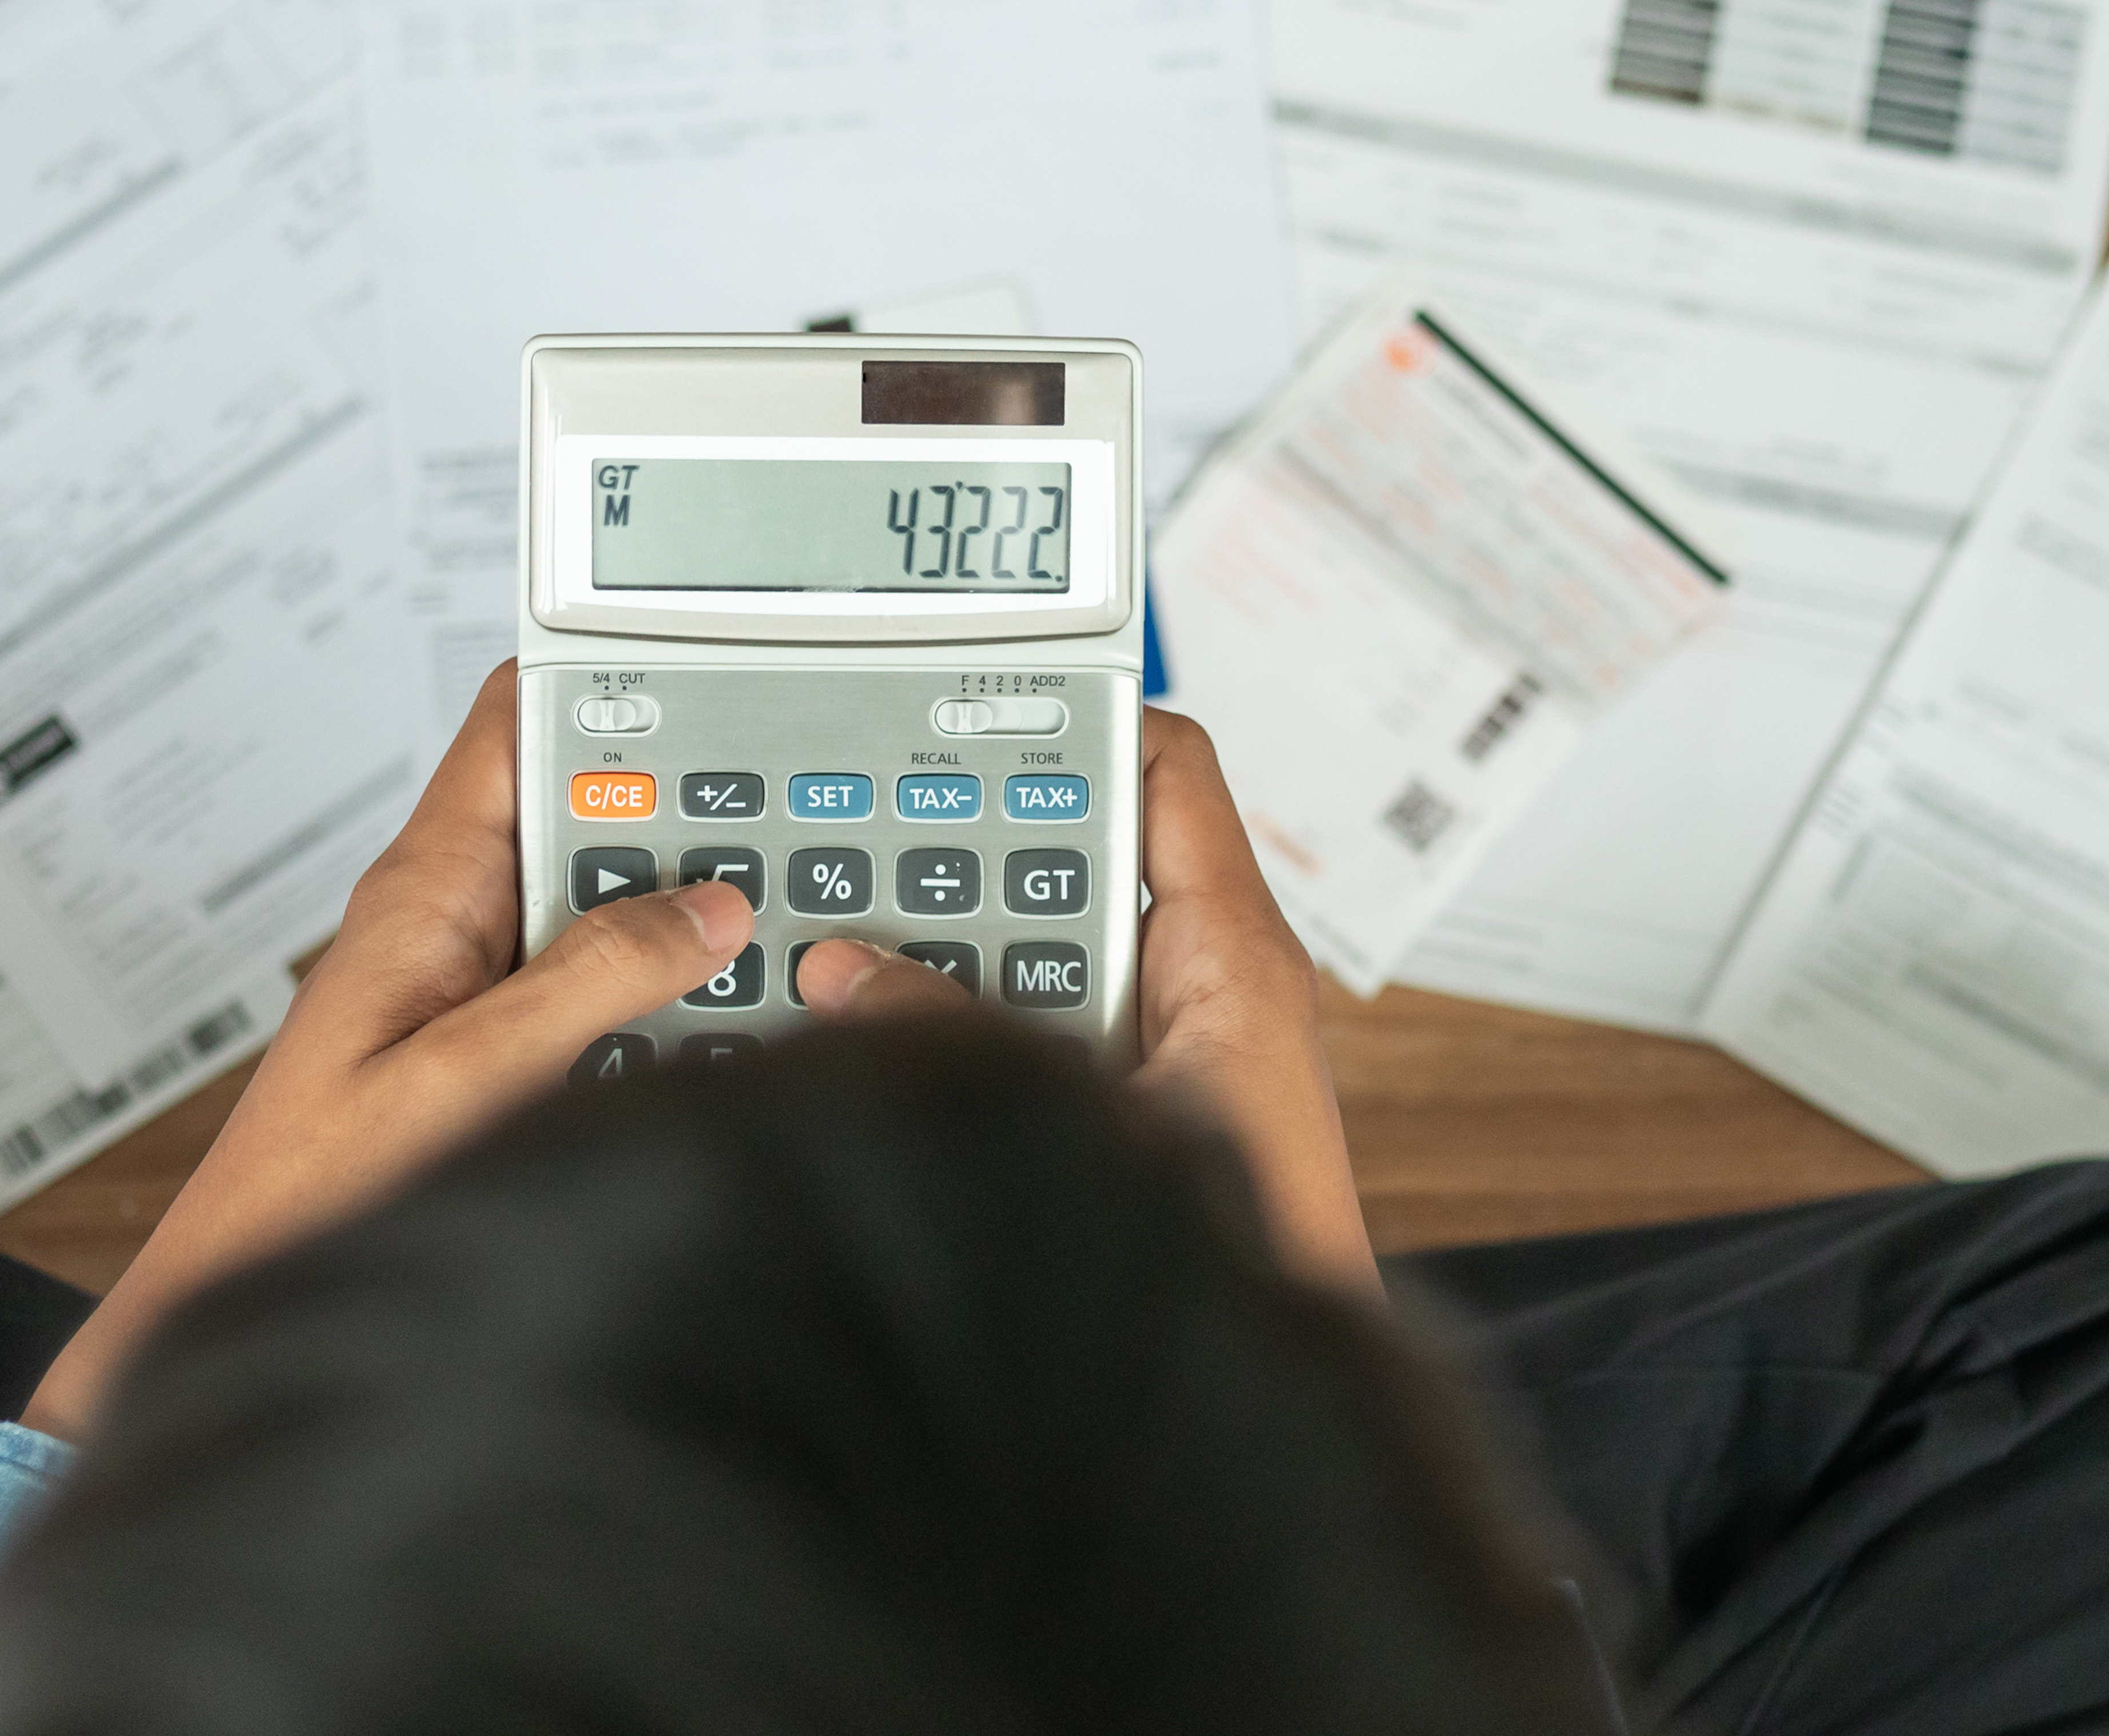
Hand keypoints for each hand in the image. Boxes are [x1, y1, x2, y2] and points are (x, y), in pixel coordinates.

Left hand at [20, 662, 753, 1438]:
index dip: (607, 686)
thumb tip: (705, 908)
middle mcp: (453, 914)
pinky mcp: (499, 1042)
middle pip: (585, 808)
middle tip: (780, 837)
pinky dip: (660, 994)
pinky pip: (597, 984)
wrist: (256, 1301)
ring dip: (680, 917)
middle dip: (679, 815)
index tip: (709, 688)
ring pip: (604, 899)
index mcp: (427, 887)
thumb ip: (590, 981)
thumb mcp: (469, 1076)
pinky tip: (712, 1029)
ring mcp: (479, 978)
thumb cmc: (315, 1193)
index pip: (518, 721)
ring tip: (765, 936)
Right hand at [795, 708, 1376, 1295]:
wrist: (1262, 1406)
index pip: (1168, 770)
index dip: (1079, 717)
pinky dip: (969, 1014)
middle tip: (869, 830)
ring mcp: (1172, 1041)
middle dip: (974, 841)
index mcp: (1234, 952)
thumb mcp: (1087, 1111)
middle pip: (1081, 850)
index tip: (971, 702)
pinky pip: (1043, 1019)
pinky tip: (888, 1033)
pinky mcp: (1137, 1101)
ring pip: (1045, 939)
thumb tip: (846, 975)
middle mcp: (1208, 979)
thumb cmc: (1239, 1246)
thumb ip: (967, 1035)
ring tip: (851, 929)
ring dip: (956, 940)